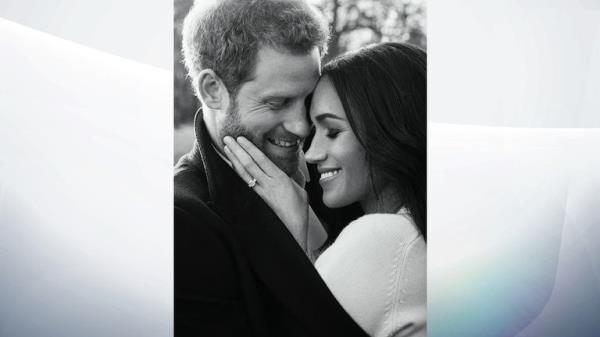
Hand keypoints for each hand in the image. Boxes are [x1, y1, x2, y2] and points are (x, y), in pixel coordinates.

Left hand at [223, 136, 308, 250]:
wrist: (293, 232)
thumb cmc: (298, 212)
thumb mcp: (300, 191)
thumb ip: (292, 178)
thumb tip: (287, 173)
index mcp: (280, 179)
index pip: (261, 159)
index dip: (250, 148)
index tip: (241, 139)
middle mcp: (269, 184)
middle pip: (249, 164)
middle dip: (237, 150)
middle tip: (227, 138)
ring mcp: (261, 193)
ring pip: (244, 173)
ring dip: (234, 159)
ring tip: (226, 148)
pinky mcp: (257, 201)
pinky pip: (245, 184)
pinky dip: (237, 173)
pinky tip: (231, 166)